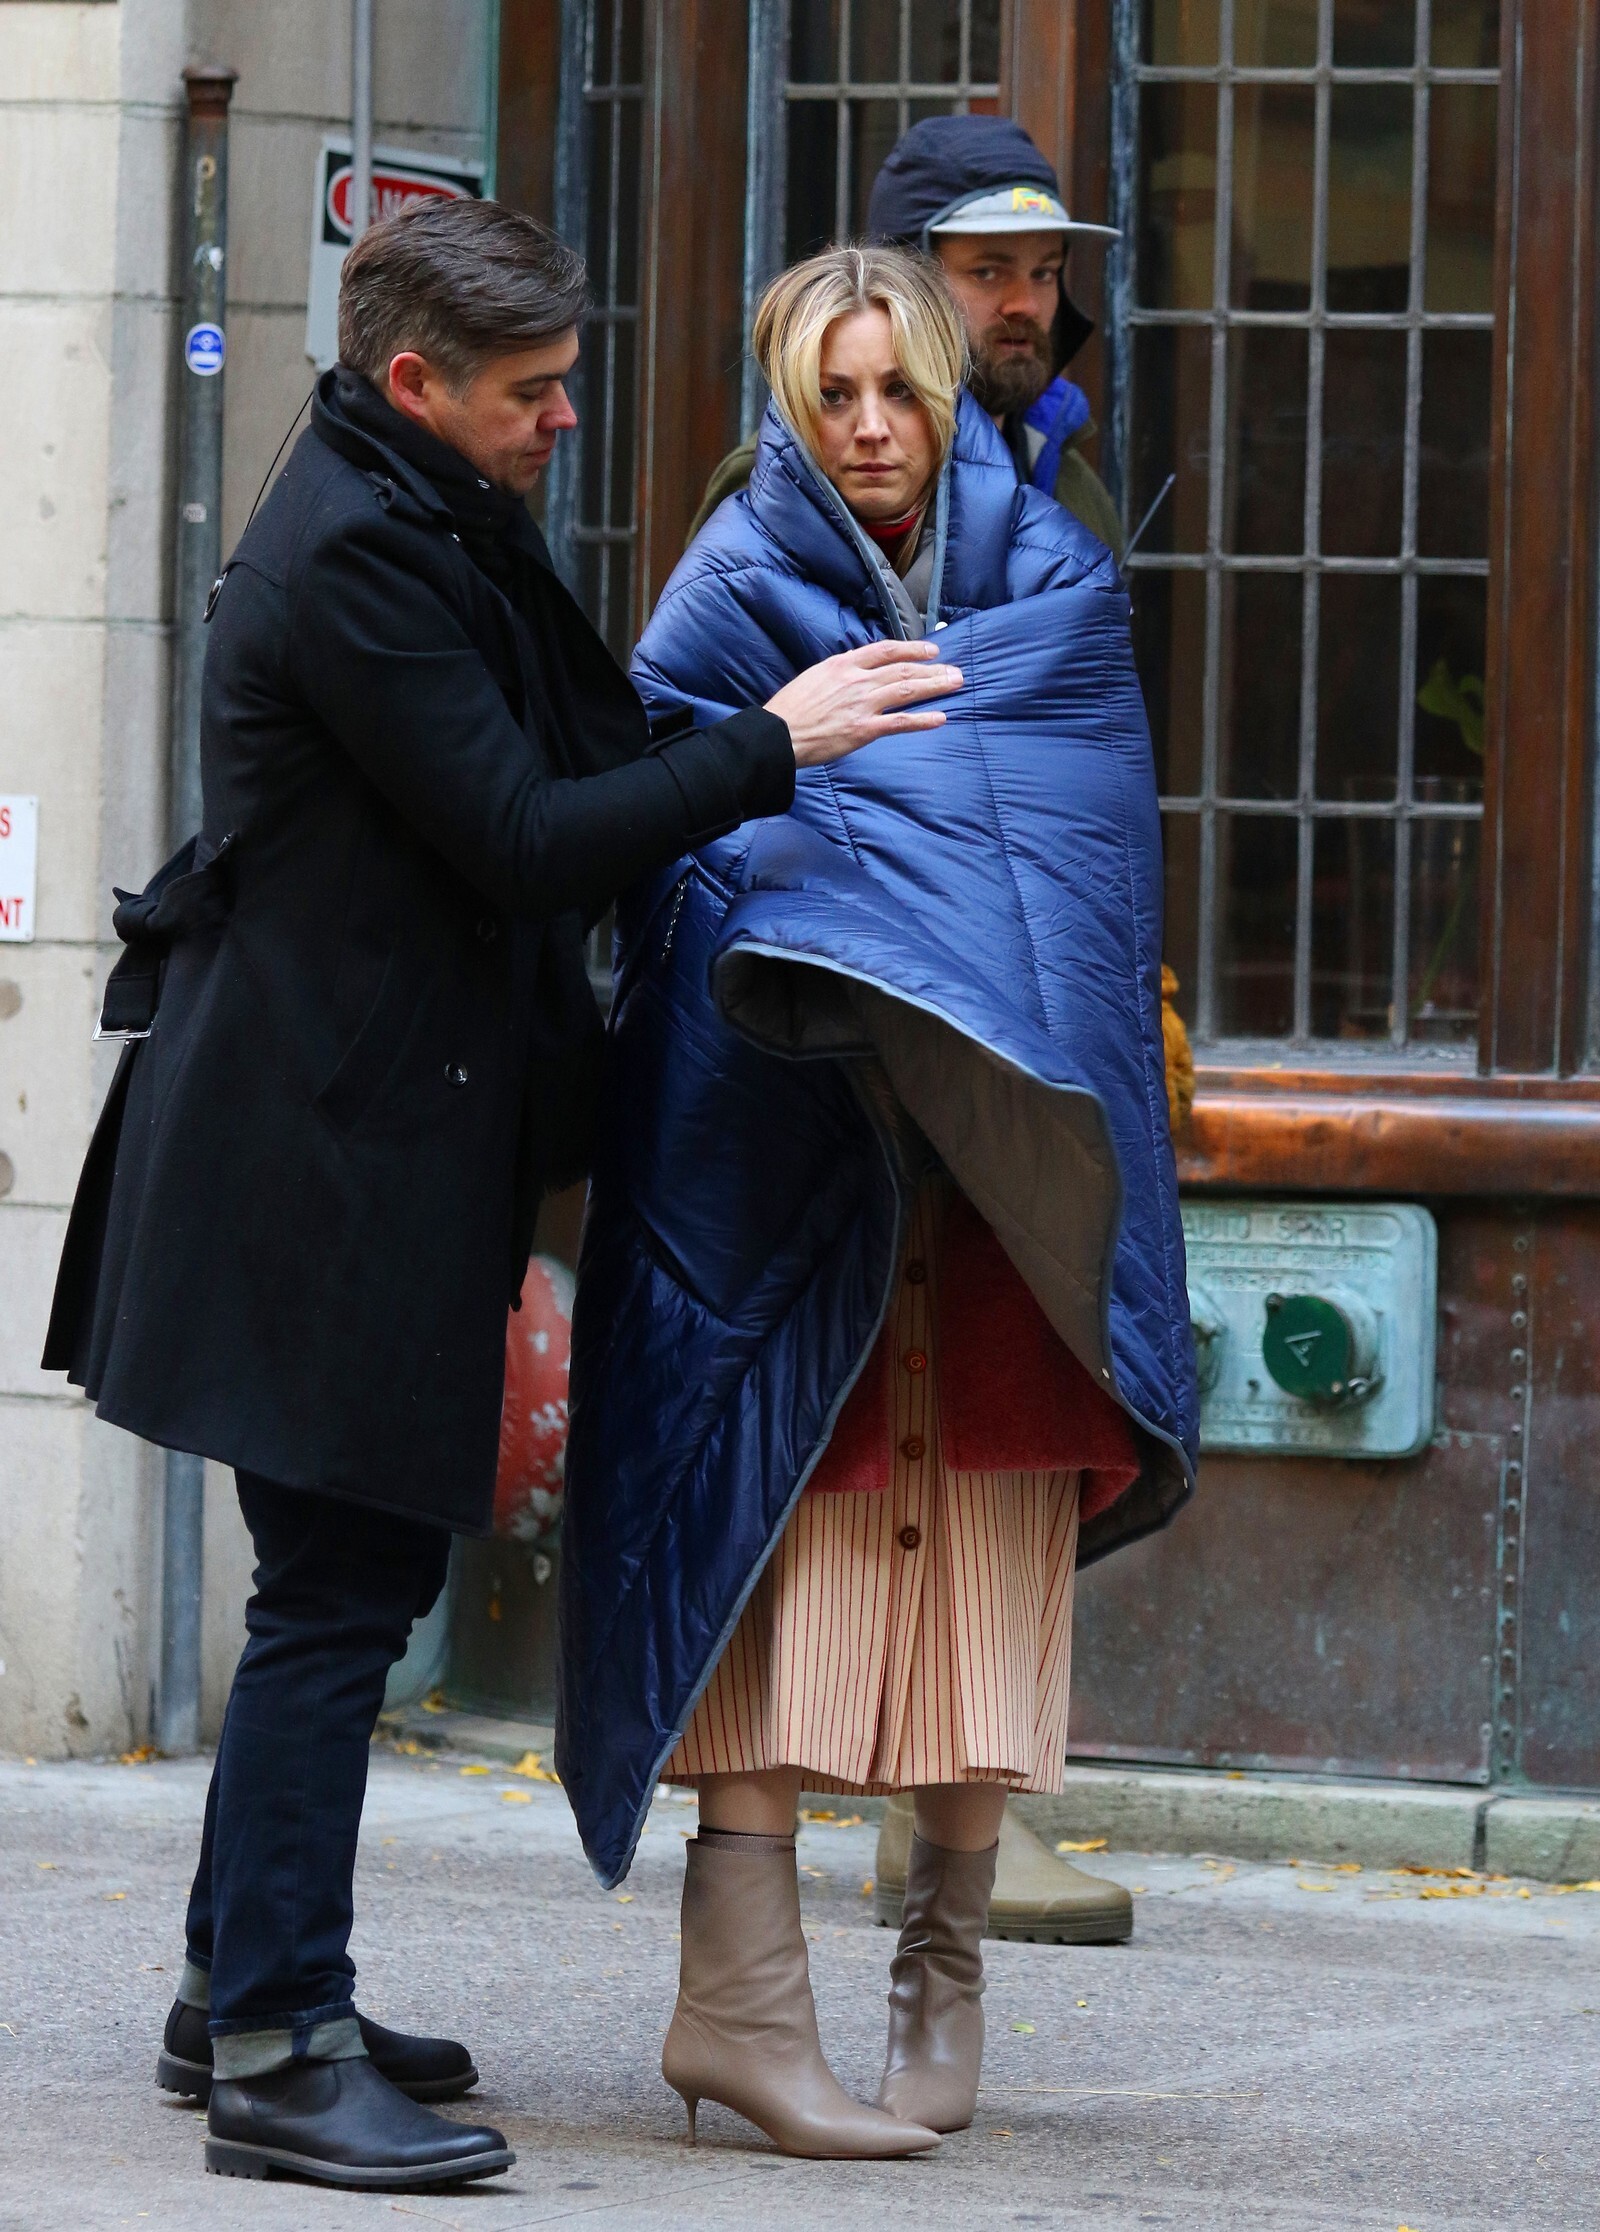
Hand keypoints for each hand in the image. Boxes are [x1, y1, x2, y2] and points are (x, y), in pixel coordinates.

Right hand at [765, 638, 963, 767]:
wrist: (778, 733)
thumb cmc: (791, 708)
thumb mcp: (814, 677)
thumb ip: (840, 673)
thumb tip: (857, 671)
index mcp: (843, 664)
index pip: (886, 650)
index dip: (913, 648)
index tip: (932, 650)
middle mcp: (857, 680)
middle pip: (904, 669)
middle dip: (934, 668)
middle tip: (955, 671)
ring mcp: (863, 704)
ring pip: (907, 690)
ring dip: (935, 686)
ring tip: (955, 684)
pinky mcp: (864, 729)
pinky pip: (900, 722)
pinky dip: (922, 719)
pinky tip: (940, 717)